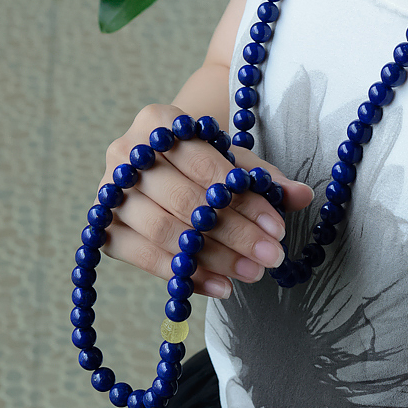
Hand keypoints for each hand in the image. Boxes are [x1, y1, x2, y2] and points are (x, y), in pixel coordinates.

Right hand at [97, 104, 314, 298]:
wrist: (160, 160)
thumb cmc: (202, 157)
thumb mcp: (235, 159)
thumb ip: (268, 178)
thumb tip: (304, 196)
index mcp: (156, 121)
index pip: (205, 165)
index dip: (243, 199)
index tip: (277, 228)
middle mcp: (123, 153)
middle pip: (185, 201)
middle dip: (235, 233)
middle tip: (271, 257)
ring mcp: (108, 193)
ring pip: (165, 232)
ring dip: (214, 258)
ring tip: (252, 273)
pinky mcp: (103, 228)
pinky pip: (144, 258)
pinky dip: (185, 275)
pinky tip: (221, 287)